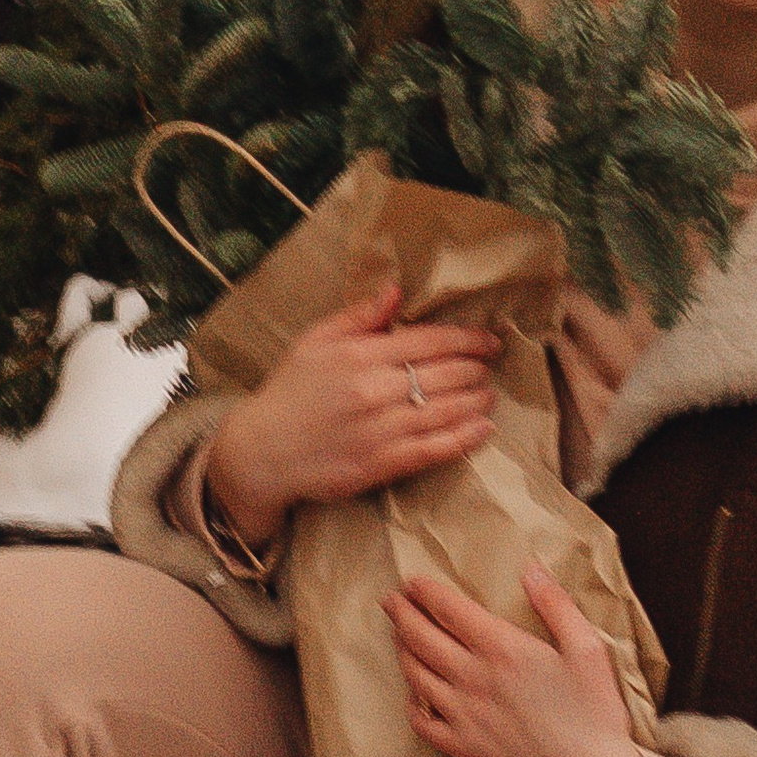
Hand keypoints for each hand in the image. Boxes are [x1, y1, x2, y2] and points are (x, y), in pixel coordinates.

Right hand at [202, 282, 499, 551]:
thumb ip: (359, 316)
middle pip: (444, 374)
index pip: (429, 341)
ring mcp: (380, 431)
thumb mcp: (316, 340)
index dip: (466, 339)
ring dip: (476, 401)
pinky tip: (482, 430)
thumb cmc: (291, 390)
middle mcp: (375, 391)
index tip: (489, 339)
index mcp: (361, 355)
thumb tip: (397, 290)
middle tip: (491, 365)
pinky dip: (462, 440)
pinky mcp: (379, 466)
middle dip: (475, 368)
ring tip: (491, 394)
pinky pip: (432, 451)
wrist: (264, 452)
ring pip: (444, 411)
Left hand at [386, 562, 647, 756]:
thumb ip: (555, 604)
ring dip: (402, 651)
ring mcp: (465, 718)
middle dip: (402, 614)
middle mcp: (474, 680)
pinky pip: (425, 725)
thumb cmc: (594, 714)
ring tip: (398, 636)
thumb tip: (530, 569)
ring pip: (417, 677)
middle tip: (391, 600)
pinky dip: (412, 704)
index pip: (449, 610)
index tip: (411, 581)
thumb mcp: (587, 648)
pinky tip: (414, 694)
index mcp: (502, 648)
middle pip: (423, 639)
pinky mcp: (465, 751)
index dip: (425, 592)